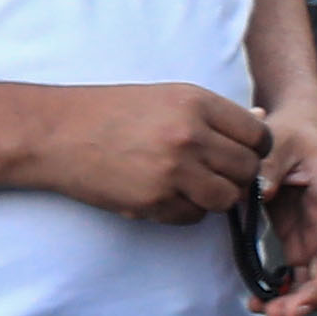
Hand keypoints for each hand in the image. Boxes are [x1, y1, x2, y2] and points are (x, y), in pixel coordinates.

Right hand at [27, 81, 272, 222]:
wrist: (54, 133)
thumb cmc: (110, 113)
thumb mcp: (165, 98)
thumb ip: (214, 114)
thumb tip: (262, 122)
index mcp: (196, 102)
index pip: (258, 135)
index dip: (254, 148)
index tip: (240, 153)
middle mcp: (189, 135)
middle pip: (248, 169)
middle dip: (237, 176)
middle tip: (213, 173)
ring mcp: (173, 170)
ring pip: (227, 198)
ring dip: (214, 197)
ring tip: (190, 185)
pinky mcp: (154, 200)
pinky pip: (193, 217)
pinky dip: (185, 211)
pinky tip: (163, 194)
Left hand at [251, 118, 316, 315]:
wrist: (292, 135)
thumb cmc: (289, 134)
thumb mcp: (276, 140)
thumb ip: (268, 165)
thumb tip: (261, 193)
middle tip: (290, 309)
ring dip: (304, 301)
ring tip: (270, 313)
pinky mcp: (302, 245)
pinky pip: (301, 279)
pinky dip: (285, 295)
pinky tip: (260, 303)